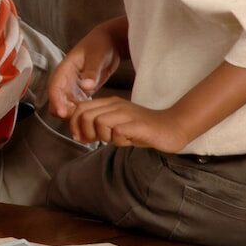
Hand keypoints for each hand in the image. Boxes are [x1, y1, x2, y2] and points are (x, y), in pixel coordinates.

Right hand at [49, 24, 122, 118]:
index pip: (55, 87)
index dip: (56, 101)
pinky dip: (80, 112)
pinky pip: (75, 105)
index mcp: (65, 69)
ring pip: (65, 105)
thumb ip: (91, 71)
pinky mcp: (80, 91)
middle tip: (78, 121)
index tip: (62, 113)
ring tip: (86, 122)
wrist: (109, 41)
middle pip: (57, 100)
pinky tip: (90, 116)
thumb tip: (86, 86)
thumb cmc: (101, 45)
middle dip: (63, 111)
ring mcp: (72, 86)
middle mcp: (66, 79)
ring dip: (72, 114)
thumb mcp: (97, 56)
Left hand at [68, 97, 188, 151]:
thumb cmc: (142, 129)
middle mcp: (116, 105)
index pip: (80, 108)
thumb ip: (97, 126)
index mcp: (109, 103)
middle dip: (85, 132)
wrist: (171, 127)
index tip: (80, 138)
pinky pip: (117, 132)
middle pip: (85, 115)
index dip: (74, 124)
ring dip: (103, 136)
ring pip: (99, 122)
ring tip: (117, 139)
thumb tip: (77, 132)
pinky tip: (128, 141)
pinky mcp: (137, 124)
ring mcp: (127, 113)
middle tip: (96, 141)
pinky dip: (118, 141)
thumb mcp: (115, 125)